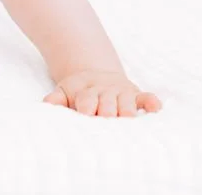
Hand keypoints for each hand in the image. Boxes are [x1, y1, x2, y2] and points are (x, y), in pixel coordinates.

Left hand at [43, 70, 161, 117]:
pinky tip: (155, 109)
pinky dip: (151, 102)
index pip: (87, 101)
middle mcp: (105, 92)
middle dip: (108, 114)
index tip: (85, 118)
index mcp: (87, 92)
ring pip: (126, 103)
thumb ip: (55, 99)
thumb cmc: (79, 92)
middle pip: (107, 104)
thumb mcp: (64, 92)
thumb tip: (46, 105)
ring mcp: (121, 93)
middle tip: (107, 126)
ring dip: (127, 112)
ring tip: (128, 122)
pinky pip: (146, 97)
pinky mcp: (136, 95)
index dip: (87, 110)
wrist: (96, 75)